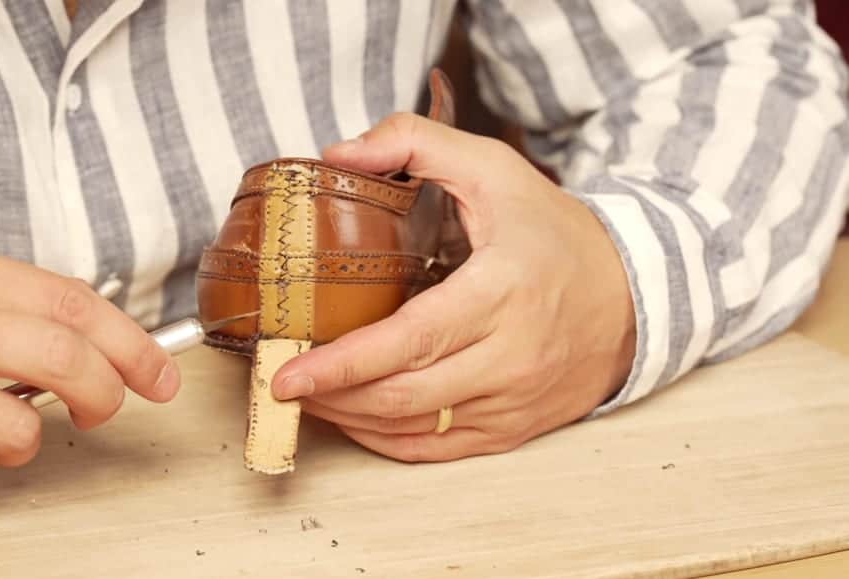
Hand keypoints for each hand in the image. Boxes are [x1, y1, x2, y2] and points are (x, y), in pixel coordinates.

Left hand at [271, 114, 635, 461]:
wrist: (632, 295)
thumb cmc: (554, 232)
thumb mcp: (493, 167)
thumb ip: (415, 142)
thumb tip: (339, 155)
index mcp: (500, 291)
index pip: (409, 341)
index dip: (341, 365)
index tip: (286, 375)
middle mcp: (510, 356)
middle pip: (402, 395)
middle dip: (330, 396)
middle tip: (280, 381)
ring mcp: (513, 400)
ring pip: (414, 430)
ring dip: (351, 420)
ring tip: (310, 398)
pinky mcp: (515, 428)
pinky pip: (438, 449)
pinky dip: (388, 441)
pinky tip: (357, 418)